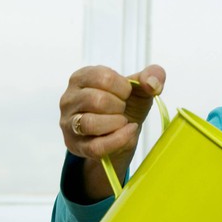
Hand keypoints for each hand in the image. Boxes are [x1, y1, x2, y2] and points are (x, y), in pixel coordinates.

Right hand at [59, 64, 165, 200]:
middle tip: (124, 109)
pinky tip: (128, 133)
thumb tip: (152, 83)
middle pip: (96, 100)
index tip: (127, 94)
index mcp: (82, 77)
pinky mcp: (75, 145)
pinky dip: (118, 140)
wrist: (122, 133)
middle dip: (119, 106)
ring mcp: (68, 123)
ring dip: (115, 123)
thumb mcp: (141, 87)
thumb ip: (152, 75)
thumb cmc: (127, 104)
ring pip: (90, 123)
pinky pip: (96, 147)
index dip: (123, 87)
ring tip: (123, 121)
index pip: (102, 77)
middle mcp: (69, 98)